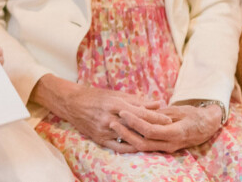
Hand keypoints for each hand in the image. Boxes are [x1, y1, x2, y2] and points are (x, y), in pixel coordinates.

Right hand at [32, 76, 169, 152]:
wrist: (71, 103)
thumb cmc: (96, 96)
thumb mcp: (116, 94)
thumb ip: (137, 100)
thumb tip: (157, 103)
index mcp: (115, 103)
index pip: (141, 112)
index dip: (156, 116)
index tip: (169, 119)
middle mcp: (110, 117)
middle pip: (137, 126)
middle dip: (153, 128)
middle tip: (167, 130)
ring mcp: (104, 129)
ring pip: (129, 137)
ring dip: (144, 139)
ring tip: (157, 139)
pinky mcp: (99, 138)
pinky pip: (118, 147)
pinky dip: (130, 147)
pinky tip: (140, 147)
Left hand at [112, 103, 222, 152]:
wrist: (208, 126)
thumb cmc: (193, 114)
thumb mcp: (179, 110)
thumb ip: (160, 113)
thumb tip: (142, 110)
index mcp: (176, 133)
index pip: (150, 131)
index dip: (135, 122)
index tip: (122, 112)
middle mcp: (171, 144)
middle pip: (143, 143)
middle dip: (126, 133)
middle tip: (112, 121)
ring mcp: (168, 148)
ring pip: (143, 147)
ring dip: (128, 138)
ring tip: (114, 126)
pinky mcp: (164, 147)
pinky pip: (147, 146)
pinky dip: (134, 140)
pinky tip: (123, 133)